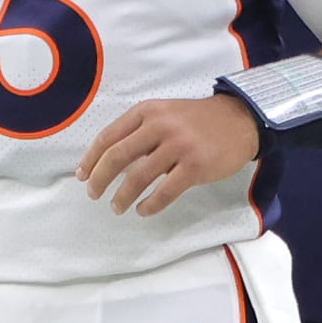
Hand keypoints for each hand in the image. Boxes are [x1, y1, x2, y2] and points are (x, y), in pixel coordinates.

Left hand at [75, 94, 259, 216]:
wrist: (239, 120)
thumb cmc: (197, 120)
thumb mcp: (165, 114)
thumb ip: (140, 132)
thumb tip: (111, 163)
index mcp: (147, 112)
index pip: (108, 137)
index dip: (91, 159)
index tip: (82, 175)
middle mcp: (159, 126)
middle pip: (117, 157)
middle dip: (99, 179)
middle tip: (93, 194)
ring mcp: (178, 146)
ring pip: (138, 177)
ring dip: (122, 196)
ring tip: (117, 207)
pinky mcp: (194, 167)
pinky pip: (164, 192)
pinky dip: (149, 205)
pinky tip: (143, 210)